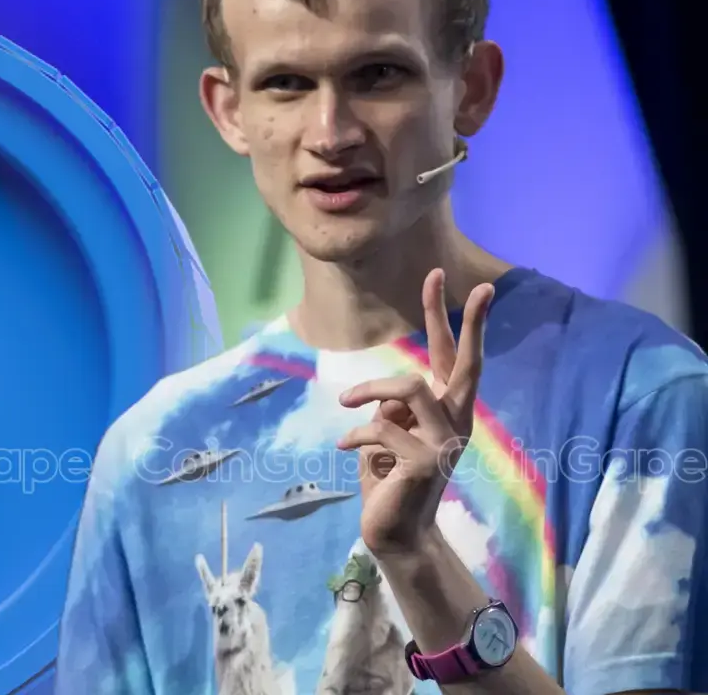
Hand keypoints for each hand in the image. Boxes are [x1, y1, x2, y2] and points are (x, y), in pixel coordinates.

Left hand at [335, 268, 494, 557]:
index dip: (455, 319)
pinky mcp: (425, 461)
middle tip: (440, 273)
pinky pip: (380, 428)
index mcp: (448, 412)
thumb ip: (392, 410)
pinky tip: (344, 448)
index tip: (446, 276)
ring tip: (347, 402)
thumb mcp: (388, 436)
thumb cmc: (389, 482)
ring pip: (409, 387)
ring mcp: (446, 442)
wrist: (395, 534)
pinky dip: (356, 435)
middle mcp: (457, 422)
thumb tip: (385, 397)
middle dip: (450, 315)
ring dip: (372, 390)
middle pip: (462, 360)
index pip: (456, 358)